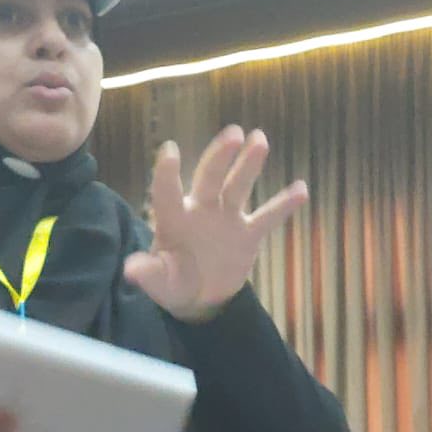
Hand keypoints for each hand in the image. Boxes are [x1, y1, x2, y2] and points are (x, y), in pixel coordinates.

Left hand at [123, 126, 307, 321]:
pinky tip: (301, 189)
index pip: (167, 193)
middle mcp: (200, 210)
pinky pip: (268, 217)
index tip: (169, 149)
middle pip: (209, 178)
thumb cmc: (173, 284)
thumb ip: (149, 273)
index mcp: (173, 220)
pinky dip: (283, 204)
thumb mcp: (160, 282)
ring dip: (248, 164)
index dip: (167, 173)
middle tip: (233, 134)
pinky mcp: (248, 233)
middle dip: (220, 156)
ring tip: (259, 140)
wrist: (200, 297)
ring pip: (238, 186)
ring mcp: (226, 218)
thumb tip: (130, 269)